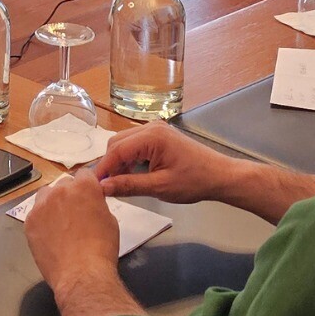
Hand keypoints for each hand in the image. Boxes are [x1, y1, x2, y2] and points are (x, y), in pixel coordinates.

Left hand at [24, 170, 120, 291]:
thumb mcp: (110, 220)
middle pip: (64, 185)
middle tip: (75, 215)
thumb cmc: (102, 249)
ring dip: (52, 204)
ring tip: (60, 224)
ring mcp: (41, 205)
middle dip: (69, 196)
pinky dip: (42, 222)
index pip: (84, 174)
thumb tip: (90, 204)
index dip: (87, 185)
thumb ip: (97, 204)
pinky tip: (50, 237)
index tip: (87, 196)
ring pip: (46, 196)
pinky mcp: (29, 222)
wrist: (82, 274)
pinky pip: (35, 215)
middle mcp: (60, 190)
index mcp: (84, 186)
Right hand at [93, 121, 235, 204]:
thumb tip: (103, 188)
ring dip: (119, 161)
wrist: (220, 176)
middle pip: (117, 143)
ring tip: (118, 182)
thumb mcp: (159, 187)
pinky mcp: (159, 135)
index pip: (117, 150)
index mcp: (152, 136)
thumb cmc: (194, 182)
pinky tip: (131, 174)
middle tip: (106, 186)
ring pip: (125, 142)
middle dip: (109, 164)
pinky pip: (135, 144)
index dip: (103, 168)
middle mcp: (151, 127)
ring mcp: (156, 129)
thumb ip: (129, 185)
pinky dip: (129, 158)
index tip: (94, 186)